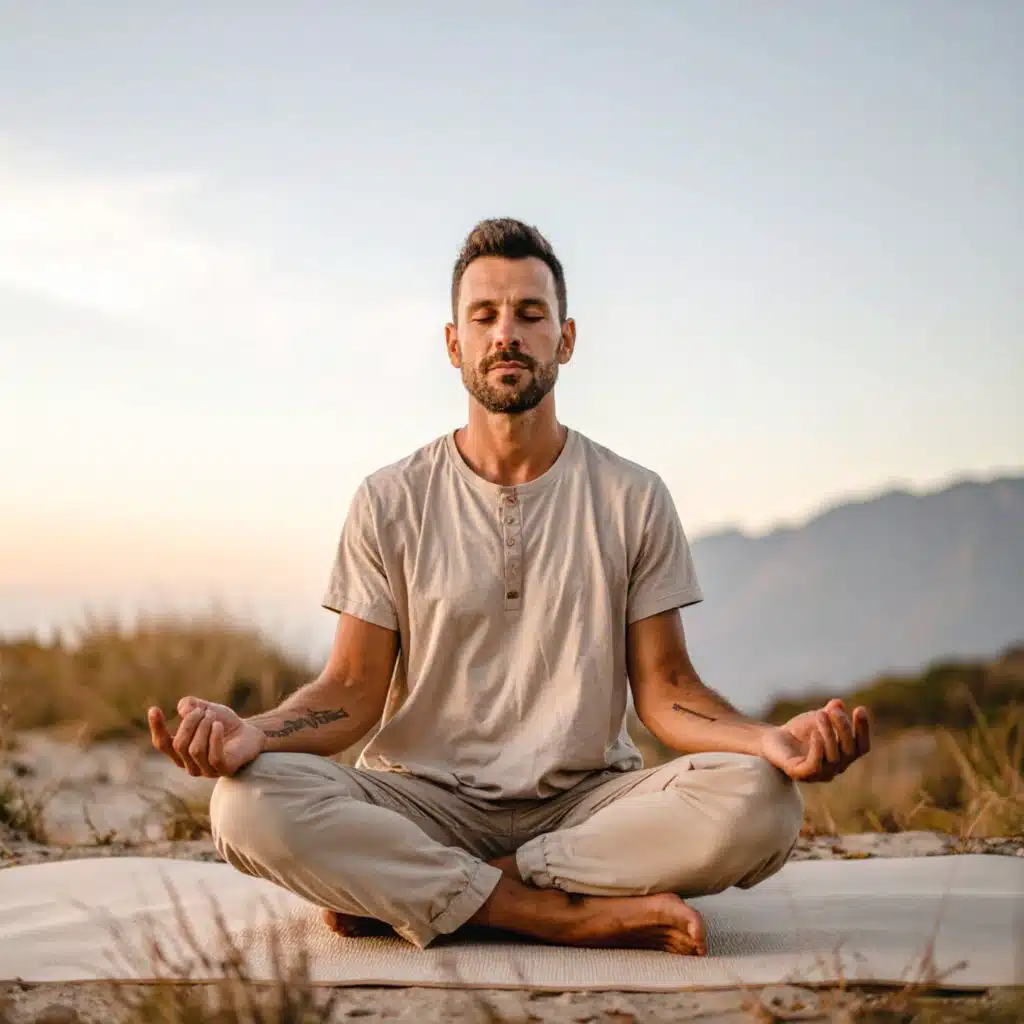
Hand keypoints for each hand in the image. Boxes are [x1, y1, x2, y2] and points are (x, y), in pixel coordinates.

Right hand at [148, 697, 266, 777]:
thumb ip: (191, 706)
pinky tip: (219, 726)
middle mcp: (189, 764)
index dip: (156, 728)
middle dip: (190, 722)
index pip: (162, 744)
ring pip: (195, 750)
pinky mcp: (223, 770)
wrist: (249, 733)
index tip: (154, 709)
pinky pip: (214, 757)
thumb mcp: (205, 709)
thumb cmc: (222, 723)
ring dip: (204, 728)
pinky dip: (215, 738)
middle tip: (204, 711)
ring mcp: (205, 770)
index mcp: (179, 752)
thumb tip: (183, 709)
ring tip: (214, 719)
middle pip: (179, 744)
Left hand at [760, 698, 870, 782]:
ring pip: (833, 757)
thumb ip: (830, 713)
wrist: (772, 740)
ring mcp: (819, 774)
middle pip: (848, 751)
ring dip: (829, 734)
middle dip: (844, 729)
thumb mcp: (817, 718)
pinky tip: (815, 733)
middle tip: (834, 710)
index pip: (861, 747)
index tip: (860, 709)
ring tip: (821, 714)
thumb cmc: (800, 731)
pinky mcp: (801, 774)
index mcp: (844, 756)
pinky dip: (817, 749)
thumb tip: (838, 703)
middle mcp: (836, 768)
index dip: (863, 730)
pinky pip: (814, 765)